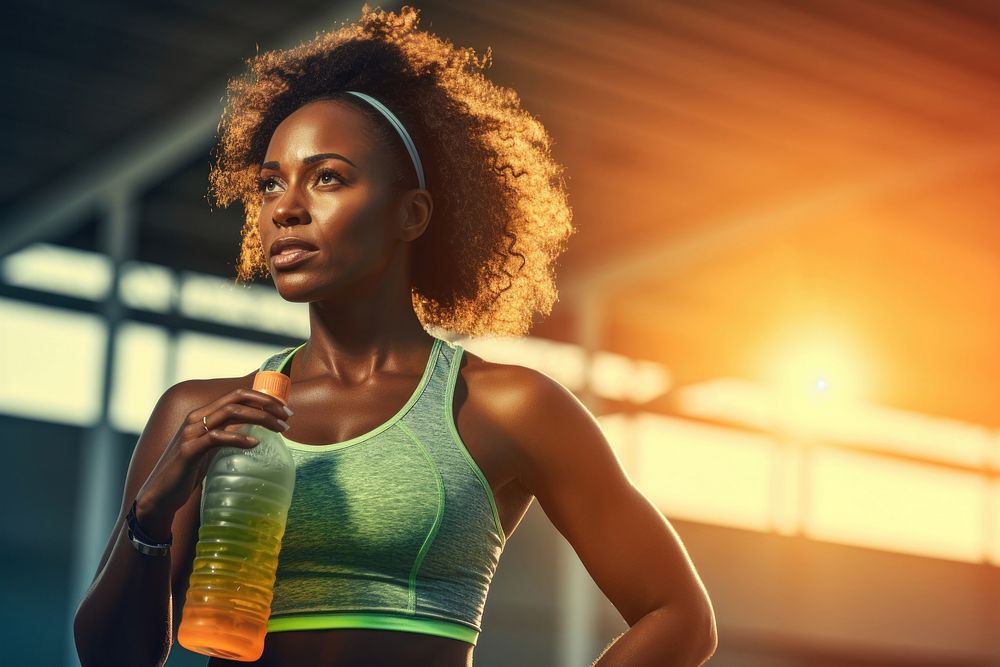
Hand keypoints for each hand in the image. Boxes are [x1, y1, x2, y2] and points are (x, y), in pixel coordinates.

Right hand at [133, 388, 291, 539]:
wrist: (161, 494)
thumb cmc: (188, 470)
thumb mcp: (212, 448)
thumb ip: (227, 435)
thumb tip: (255, 432)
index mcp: (203, 414)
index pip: (237, 394)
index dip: (263, 398)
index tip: (284, 410)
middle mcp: (196, 417)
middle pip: (237, 398)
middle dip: (266, 404)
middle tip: (288, 417)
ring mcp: (190, 432)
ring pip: (230, 412)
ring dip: (259, 418)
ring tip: (279, 429)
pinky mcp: (188, 450)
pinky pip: (216, 437)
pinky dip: (238, 438)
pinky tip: (255, 444)